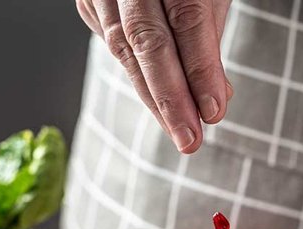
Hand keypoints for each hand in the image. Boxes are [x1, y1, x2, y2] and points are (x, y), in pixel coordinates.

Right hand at [76, 0, 233, 153]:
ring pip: (122, 48)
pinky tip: (157, 100)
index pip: (186, 18)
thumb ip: (209, 41)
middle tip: (191, 140)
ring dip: (153, 97)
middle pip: (145, 39)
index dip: (200, 67)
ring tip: (180, 131)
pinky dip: (136, 76)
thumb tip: (215, 101)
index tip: (214, 112)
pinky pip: (111, 43)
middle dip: (170, 97)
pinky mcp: (87, 0)